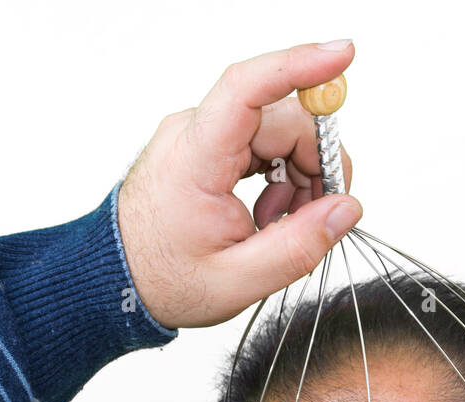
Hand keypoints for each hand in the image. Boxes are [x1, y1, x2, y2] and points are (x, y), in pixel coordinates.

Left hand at [118, 41, 361, 329]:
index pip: (247, 88)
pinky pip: (264, 142)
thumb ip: (298, 246)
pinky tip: (267, 212)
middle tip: (317, 216)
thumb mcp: (238, 280)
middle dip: (315, 165)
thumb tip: (346, 209)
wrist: (118, 280)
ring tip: (278, 223)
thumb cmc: (164, 278)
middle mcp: (195, 132)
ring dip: (298, 176)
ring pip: (280, 130)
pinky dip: (281, 175)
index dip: (299, 66)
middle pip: (283, 119)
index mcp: (195, 159)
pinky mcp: (208, 143)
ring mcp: (200, 134)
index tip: (342, 57)